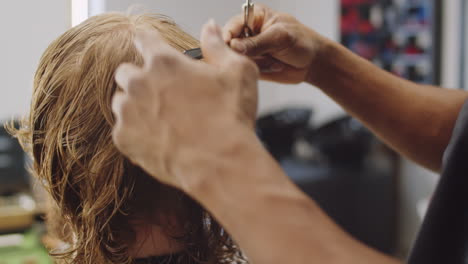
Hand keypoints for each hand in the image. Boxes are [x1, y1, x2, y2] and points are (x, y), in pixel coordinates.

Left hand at [112, 20, 258, 189]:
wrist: (220, 163)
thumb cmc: (230, 119)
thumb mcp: (238, 72)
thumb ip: (218, 46)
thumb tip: (209, 28)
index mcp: (163, 62)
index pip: (143, 39)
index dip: (148, 42)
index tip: (150, 49)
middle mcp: (139, 83)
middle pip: (125, 71)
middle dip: (140, 77)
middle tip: (162, 92)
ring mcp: (128, 112)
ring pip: (120, 100)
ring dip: (135, 104)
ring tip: (160, 118)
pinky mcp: (124, 138)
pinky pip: (122, 129)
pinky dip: (135, 132)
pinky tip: (158, 138)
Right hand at [223, 4, 329, 83]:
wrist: (314, 63)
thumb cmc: (302, 42)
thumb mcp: (280, 37)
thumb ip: (257, 42)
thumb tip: (234, 46)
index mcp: (253, 17)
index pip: (231, 26)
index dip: (228, 37)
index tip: (231, 48)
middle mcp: (248, 34)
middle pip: (228, 45)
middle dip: (243, 53)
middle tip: (262, 55)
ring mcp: (249, 51)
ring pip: (237, 60)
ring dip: (255, 63)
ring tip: (274, 60)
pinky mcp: (252, 66)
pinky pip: (245, 71)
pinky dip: (258, 71)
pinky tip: (274, 66)